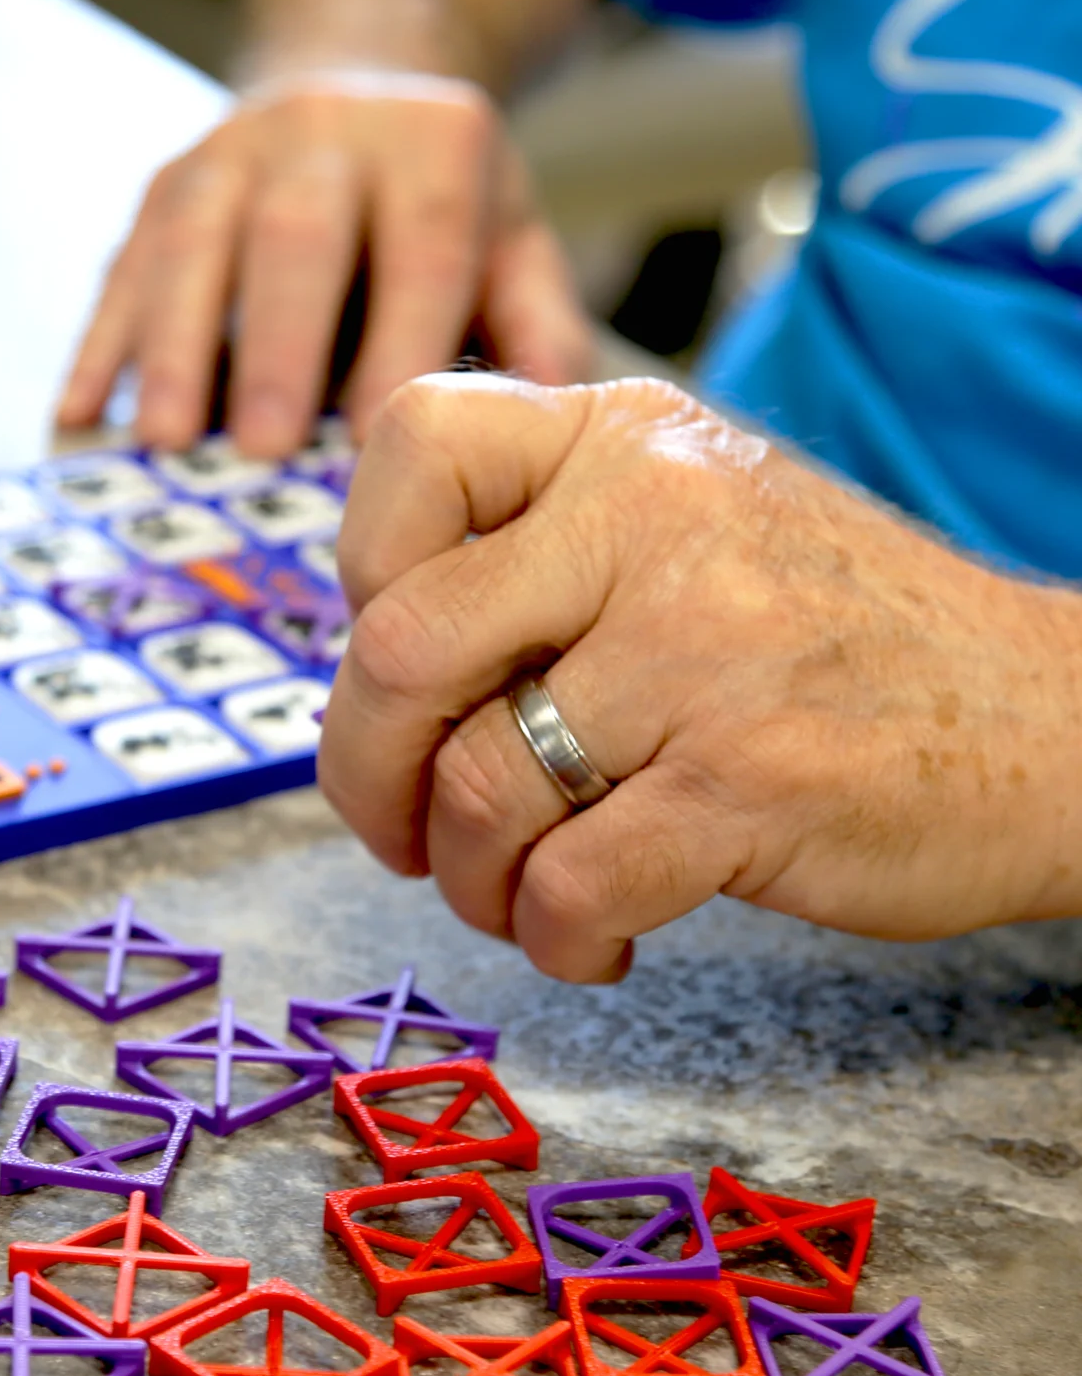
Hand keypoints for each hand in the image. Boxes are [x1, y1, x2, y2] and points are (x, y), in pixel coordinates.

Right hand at [56, 72, 595, 457]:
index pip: (422, 252)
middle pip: (296, 237)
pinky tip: (80, 414)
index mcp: (434, 145)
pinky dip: (100, 341)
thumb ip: (538, 329)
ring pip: (193, 241)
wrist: (358, 85)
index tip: (374, 451)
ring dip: (172, 345)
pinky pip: (123, 260)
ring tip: (161, 441)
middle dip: (273, 346)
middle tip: (259, 448)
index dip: (394, 349)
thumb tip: (549, 426)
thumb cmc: (442, 209)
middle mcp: (328, 130)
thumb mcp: (515, 242)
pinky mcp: (163, 180)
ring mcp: (232, 146)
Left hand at [319, 372, 1081, 981]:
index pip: (410, 439)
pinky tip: (591, 938)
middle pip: (401, 650)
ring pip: (475, 789)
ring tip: (514, 893)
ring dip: (466, 876)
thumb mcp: (689, 519)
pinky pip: (568, 886)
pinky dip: (553, 938)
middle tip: (399, 828)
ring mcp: (705, 650)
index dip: (363, 569)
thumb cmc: (831, 634)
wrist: (1053, 717)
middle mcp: (652, 518)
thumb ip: (539, 551)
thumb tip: (370, 659)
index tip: (404, 660)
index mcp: (623, 438)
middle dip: (366, 772)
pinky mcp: (752, 782)